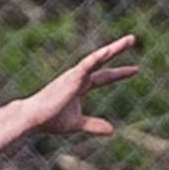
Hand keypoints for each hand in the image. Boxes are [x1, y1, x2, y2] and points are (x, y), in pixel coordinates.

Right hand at [21, 35, 138, 136]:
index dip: (119, 73)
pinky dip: (97, 58)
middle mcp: (78, 77)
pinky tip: (108, 50)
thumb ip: (94, 125)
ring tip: (130, 40)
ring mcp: (74, 75)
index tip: (136, 69)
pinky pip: (86, 65)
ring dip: (114, 48)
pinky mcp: (71, 78)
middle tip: (132, 39)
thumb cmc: (49, 119)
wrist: (33, 119)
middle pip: (102, 62)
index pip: (103, 77)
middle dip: (117, 50)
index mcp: (80, 86)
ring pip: (97, 58)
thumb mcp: (76, 124)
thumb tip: (112, 130)